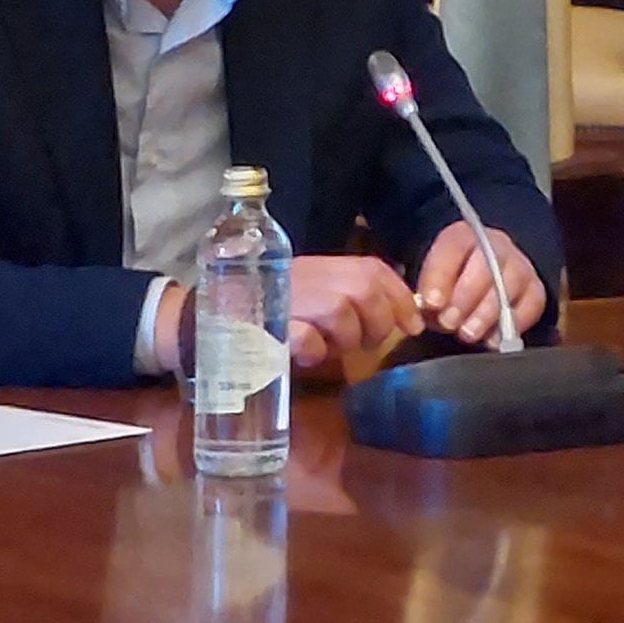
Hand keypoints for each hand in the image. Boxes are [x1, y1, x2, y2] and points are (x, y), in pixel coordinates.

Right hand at [282, 253, 425, 368]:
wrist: (209, 313)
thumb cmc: (273, 309)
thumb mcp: (314, 297)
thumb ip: (351, 301)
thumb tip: (403, 319)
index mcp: (321, 267)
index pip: (373, 270)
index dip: (400, 297)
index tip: (414, 325)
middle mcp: (307, 274)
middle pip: (363, 287)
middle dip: (378, 321)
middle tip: (368, 343)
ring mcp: (287, 297)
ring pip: (338, 310)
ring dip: (345, 337)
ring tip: (331, 348)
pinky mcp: (269, 324)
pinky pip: (305, 337)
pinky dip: (314, 350)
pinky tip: (307, 354)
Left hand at [414, 225, 550, 347]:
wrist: (479, 287)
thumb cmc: (447, 287)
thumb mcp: (430, 284)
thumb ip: (427, 294)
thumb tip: (429, 310)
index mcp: (462, 237)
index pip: (453, 247)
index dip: (441, 275)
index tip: (431, 303)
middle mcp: (494, 245)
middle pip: (486, 264)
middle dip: (465, 298)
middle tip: (448, 323)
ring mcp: (519, 265)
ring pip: (509, 284)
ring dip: (486, 313)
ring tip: (468, 334)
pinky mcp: (535, 289)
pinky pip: (532, 303)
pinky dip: (513, 324)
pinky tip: (492, 339)